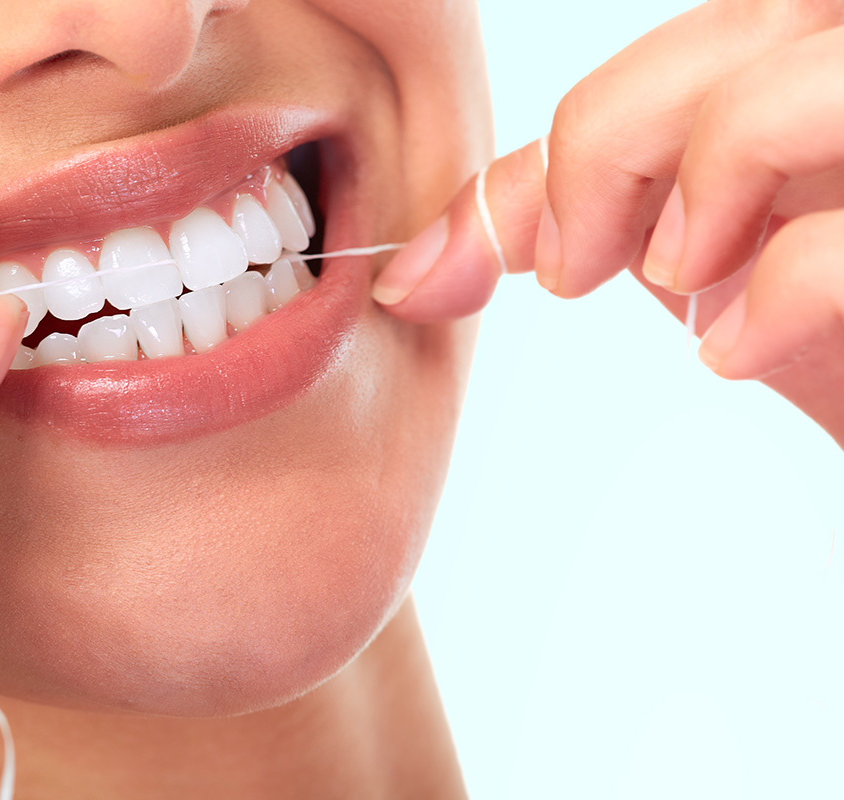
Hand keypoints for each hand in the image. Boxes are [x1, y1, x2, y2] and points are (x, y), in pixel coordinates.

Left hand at [373, 0, 843, 445]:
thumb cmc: (840, 325)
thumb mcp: (704, 244)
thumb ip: (569, 212)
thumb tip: (413, 274)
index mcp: (825, 52)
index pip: (701, 32)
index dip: (586, 134)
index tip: (538, 260)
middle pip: (745, 23)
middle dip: (617, 141)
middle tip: (574, 272)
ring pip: (802, 82)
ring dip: (711, 185)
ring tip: (685, 287)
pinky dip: (778, 292)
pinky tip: (735, 354)